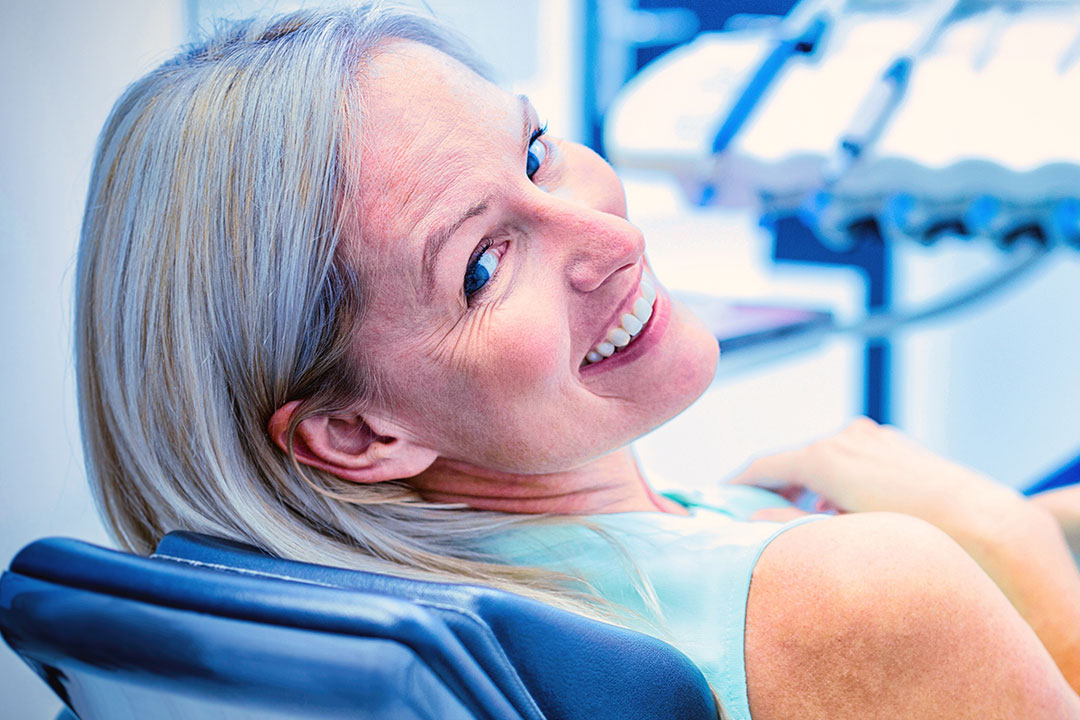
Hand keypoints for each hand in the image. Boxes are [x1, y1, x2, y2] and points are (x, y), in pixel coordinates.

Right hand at [731, 418, 1022, 535]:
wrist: (990, 528)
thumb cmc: (913, 535)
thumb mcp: (839, 536)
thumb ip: (786, 527)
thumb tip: (749, 522)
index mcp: (824, 457)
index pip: (763, 466)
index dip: (736, 484)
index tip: (718, 498)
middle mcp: (845, 438)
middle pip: (794, 463)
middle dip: (777, 490)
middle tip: (762, 521)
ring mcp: (874, 438)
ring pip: (826, 462)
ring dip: (812, 490)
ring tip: (815, 527)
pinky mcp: (897, 445)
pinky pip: (853, 460)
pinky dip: (841, 483)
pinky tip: (853, 515)